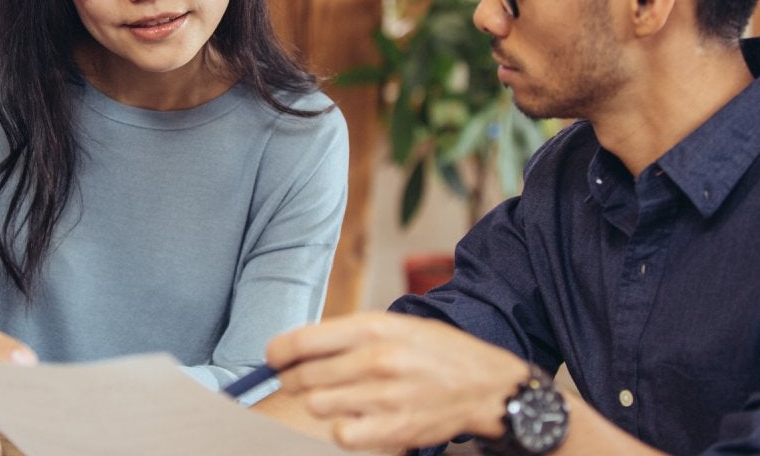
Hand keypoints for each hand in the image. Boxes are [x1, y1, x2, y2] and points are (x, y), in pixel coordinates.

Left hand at [266, 312, 524, 451]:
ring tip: (335, 397)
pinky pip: (343, 434)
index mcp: (373, 327)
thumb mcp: (394, 325)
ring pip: (318, 405)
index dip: (277, 353)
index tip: (273, 358)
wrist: (486, 384)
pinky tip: (354, 419)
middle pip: (303, 376)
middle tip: (299, 381)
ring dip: (318, 403)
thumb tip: (295, 347)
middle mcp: (377, 360)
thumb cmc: (435, 351)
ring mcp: (385, 396)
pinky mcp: (395, 428)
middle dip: (293, 380)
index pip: (302, 341)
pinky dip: (341, 429)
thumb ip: (347, 334)